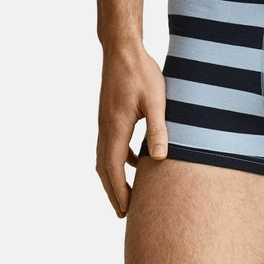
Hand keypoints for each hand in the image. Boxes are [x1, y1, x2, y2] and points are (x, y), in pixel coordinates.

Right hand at [96, 45, 167, 216]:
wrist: (121, 50)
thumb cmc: (141, 72)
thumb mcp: (155, 100)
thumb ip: (157, 129)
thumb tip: (160, 159)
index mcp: (116, 127)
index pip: (112, 168)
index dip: (118, 192)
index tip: (125, 212)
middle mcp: (106, 127)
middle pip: (104, 168)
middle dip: (112, 191)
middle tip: (123, 213)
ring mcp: (105, 121)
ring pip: (104, 157)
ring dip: (112, 177)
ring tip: (126, 192)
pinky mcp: (108, 114)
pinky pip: (109, 144)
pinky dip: (117, 158)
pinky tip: (132, 159)